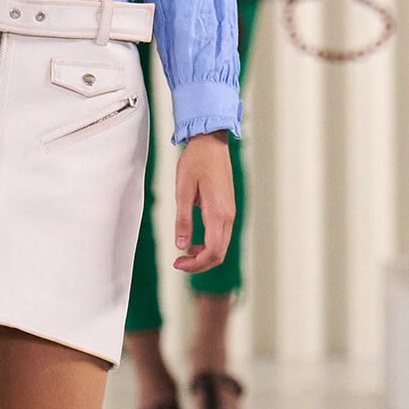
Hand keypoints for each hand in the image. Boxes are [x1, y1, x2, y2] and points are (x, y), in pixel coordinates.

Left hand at [173, 132, 234, 273]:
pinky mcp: (227, 208)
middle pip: (219, 254)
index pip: (212, 252)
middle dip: (200, 264)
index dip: (195, 265)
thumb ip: (183, 220)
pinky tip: (195, 241)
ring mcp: (230, 212)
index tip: (178, 264)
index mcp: (218, 213)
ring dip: (204, 255)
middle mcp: (228, 216)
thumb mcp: (183, 191)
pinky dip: (209, 244)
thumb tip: (181, 246)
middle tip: (179, 264)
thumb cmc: (196, 162)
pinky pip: (222, 235)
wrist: (211, 143)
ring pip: (222, 246)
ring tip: (185, 254)